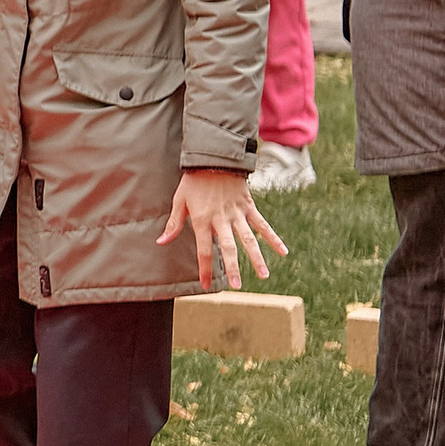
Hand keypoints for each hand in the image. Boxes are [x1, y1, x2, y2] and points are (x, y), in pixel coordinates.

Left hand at [157, 170, 288, 290]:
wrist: (213, 158)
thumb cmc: (193, 181)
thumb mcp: (179, 201)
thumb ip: (174, 224)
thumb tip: (161, 242)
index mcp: (202, 219)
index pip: (204, 249)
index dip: (204, 268)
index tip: (205, 285)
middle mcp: (221, 219)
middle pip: (228, 247)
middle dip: (232, 268)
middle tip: (237, 287)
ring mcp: (237, 213)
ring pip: (249, 239)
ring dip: (257, 258)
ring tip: (264, 276)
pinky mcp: (249, 207)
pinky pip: (263, 225)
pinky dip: (273, 238)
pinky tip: (283, 252)